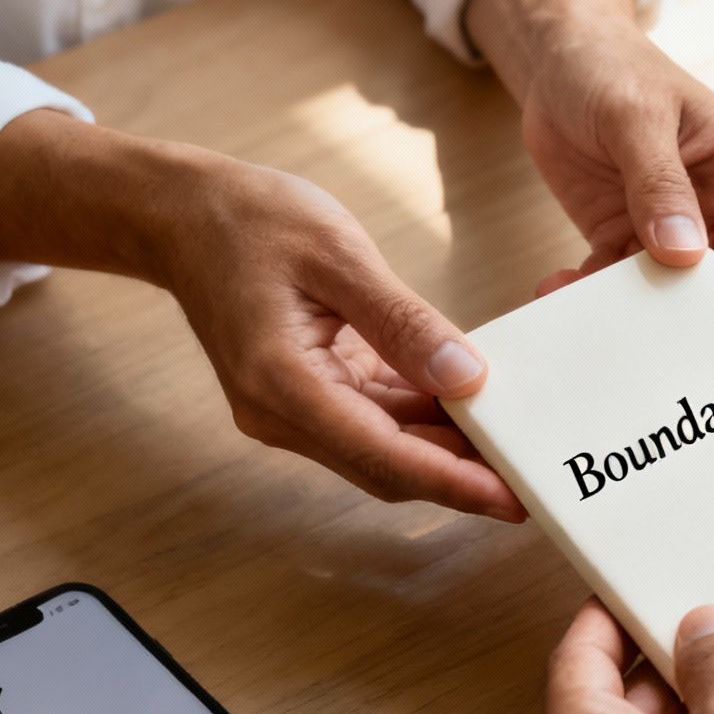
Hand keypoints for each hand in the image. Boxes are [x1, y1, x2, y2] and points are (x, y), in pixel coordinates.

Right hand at [156, 166, 523, 518]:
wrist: (182, 216)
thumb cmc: (250, 221)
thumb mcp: (337, 253)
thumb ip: (403, 321)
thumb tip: (466, 375)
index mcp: (282, 382)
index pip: (382, 454)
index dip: (451, 481)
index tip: (509, 496)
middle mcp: (281, 413)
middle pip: (385, 467)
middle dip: (459, 477)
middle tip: (531, 477)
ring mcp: (288, 411)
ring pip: (381, 450)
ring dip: (442, 448)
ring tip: (511, 441)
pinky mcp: (304, 396)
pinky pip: (370, 422)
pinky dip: (419, 419)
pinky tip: (465, 404)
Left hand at [467, 0, 713, 323]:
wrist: (558, 60)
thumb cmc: (611, 69)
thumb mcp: (636, 117)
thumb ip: (658, 183)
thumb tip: (684, 252)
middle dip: (702, 322)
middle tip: (673, 360)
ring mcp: (671, 227)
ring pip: (670, 293)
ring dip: (635, 314)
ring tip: (598, 326)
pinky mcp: (626, 239)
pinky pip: (616, 283)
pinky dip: (591, 296)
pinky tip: (558, 292)